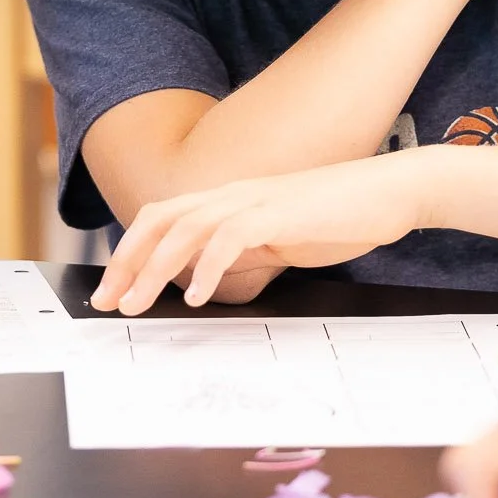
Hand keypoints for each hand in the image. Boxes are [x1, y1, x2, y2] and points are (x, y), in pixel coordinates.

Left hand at [88, 152, 426, 313]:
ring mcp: (252, 200)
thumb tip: (206, 279)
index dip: (129, 252)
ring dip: (155, 269)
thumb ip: (240, 251)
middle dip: (126, 262)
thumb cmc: (335, 219)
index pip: (160, 219)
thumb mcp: (275, 238)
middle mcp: (230, 194)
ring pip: (184, 229)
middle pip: (158, 221)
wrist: (389, 193)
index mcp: (226, 199)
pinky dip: (208, 267)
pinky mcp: (277, 213)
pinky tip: (200, 296)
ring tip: (138, 305)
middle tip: (108, 302)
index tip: (111, 290)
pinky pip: (230, 237)